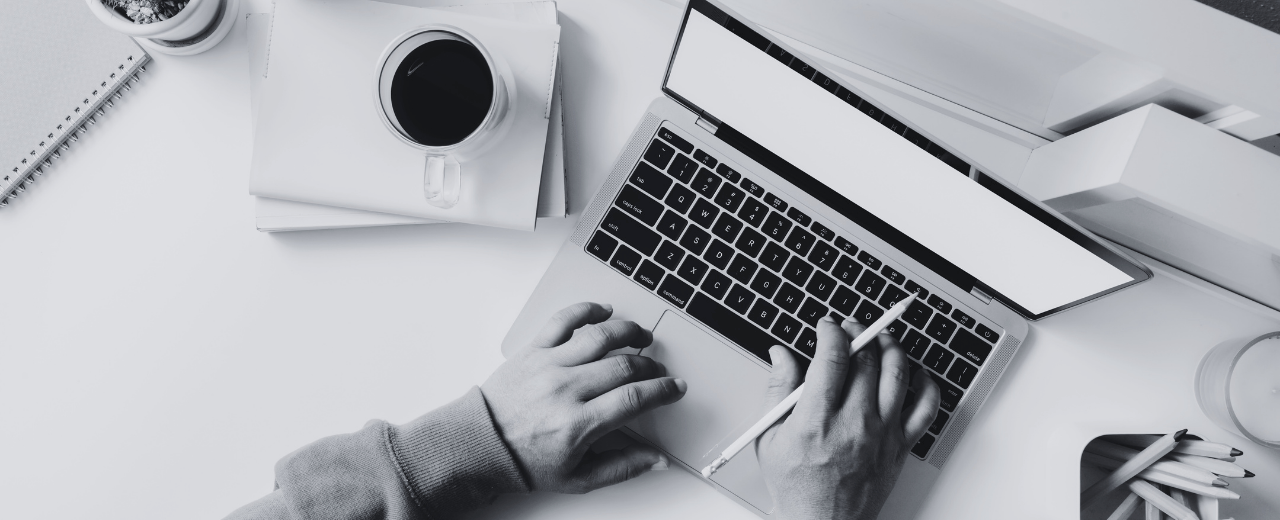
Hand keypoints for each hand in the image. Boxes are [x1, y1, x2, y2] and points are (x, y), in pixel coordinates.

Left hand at [481, 302, 686, 493]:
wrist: (481, 444)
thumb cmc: (526, 461)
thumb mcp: (578, 478)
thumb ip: (622, 468)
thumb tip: (657, 460)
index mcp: (578, 424)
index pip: (633, 399)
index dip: (662, 391)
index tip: (675, 387)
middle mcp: (565, 390)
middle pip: (623, 366)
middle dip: (649, 366)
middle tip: (656, 370)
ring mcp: (548, 366)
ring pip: (599, 336)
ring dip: (628, 331)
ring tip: (640, 335)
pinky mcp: (533, 350)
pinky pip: (563, 320)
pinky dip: (587, 310)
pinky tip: (603, 311)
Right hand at [756, 317, 940, 519]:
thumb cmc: (796, 487)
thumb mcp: (769, 438)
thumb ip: (776, 390)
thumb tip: (780, 355)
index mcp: (817, 421)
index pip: (833, 358)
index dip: (831, 332)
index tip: (827, 327)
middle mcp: (854, 424)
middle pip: (867, 360)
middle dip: (859, 332)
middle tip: (851, 328)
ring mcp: (882, 435)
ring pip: (897, 374)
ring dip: (891, 347)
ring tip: (881, 338)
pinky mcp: (900, 447)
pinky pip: (925, 408)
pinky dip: (925, 384)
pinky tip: (914, 373)